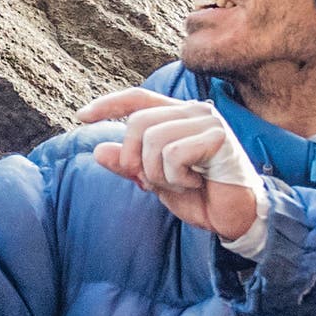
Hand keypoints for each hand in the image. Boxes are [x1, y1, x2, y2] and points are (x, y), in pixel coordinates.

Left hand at [71, 86, 265, 240]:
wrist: (234, 217)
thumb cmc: (200, 195)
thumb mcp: (155, 181)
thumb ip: (129, 166)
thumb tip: (98, 150)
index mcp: (177, 115)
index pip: (138, 98)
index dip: (108, 104)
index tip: (81, 116)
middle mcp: (193, 111)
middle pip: (138, 122)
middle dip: (134, 159)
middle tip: (151, 181)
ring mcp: (208, 122)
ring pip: (154, 139)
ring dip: (158, 173)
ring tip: (181, 182)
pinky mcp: (218, 138)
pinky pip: (174, 154)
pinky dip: (177, 177)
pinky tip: (196, 182)